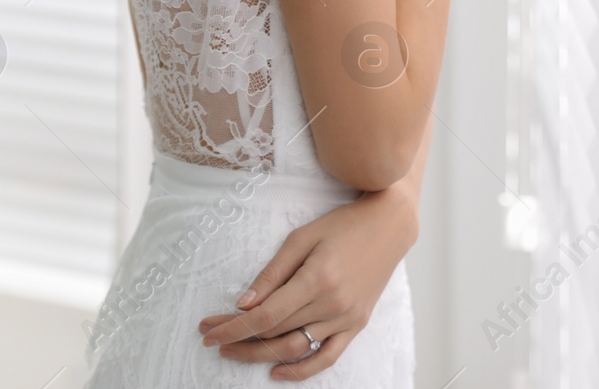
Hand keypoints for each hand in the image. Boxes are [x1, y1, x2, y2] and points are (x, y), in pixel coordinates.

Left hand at [198, 188, 418, 380]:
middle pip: (276, 333)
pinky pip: (327, 356)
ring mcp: (347, 318)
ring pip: (296, 348)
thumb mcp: (302, 237)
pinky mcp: (357, 324)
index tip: (208, 331)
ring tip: (234, 352)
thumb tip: (243, 304)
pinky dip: (301, 371)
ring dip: (260, 356)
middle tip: (212, 337)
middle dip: (239, 338)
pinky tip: (276, 372)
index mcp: (317, 279)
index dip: (233, 326)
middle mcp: (333, 304)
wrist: (389, 226)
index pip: (265, 315)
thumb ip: (273, 273)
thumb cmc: (343, 225)